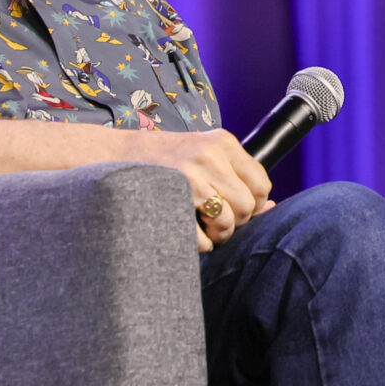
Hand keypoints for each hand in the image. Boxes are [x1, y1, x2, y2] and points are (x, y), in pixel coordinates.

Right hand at [119, 129, 270, 251]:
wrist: (114, 157)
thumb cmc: (164, 160)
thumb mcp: (204, 154)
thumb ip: (236, 175)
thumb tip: (271, 207)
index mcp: (221, 142)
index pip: (261, 183)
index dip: (254, 202)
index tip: (238, 206)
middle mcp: (208, 157)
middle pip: (247, 206)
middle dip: (236, 220)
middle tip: (219, 219)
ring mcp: (190, 179)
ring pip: (228, 223)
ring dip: (219, 234)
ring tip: (205, 226)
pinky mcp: (173, 202)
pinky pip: (203, 239)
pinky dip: (199, 243)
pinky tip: (188, 230)